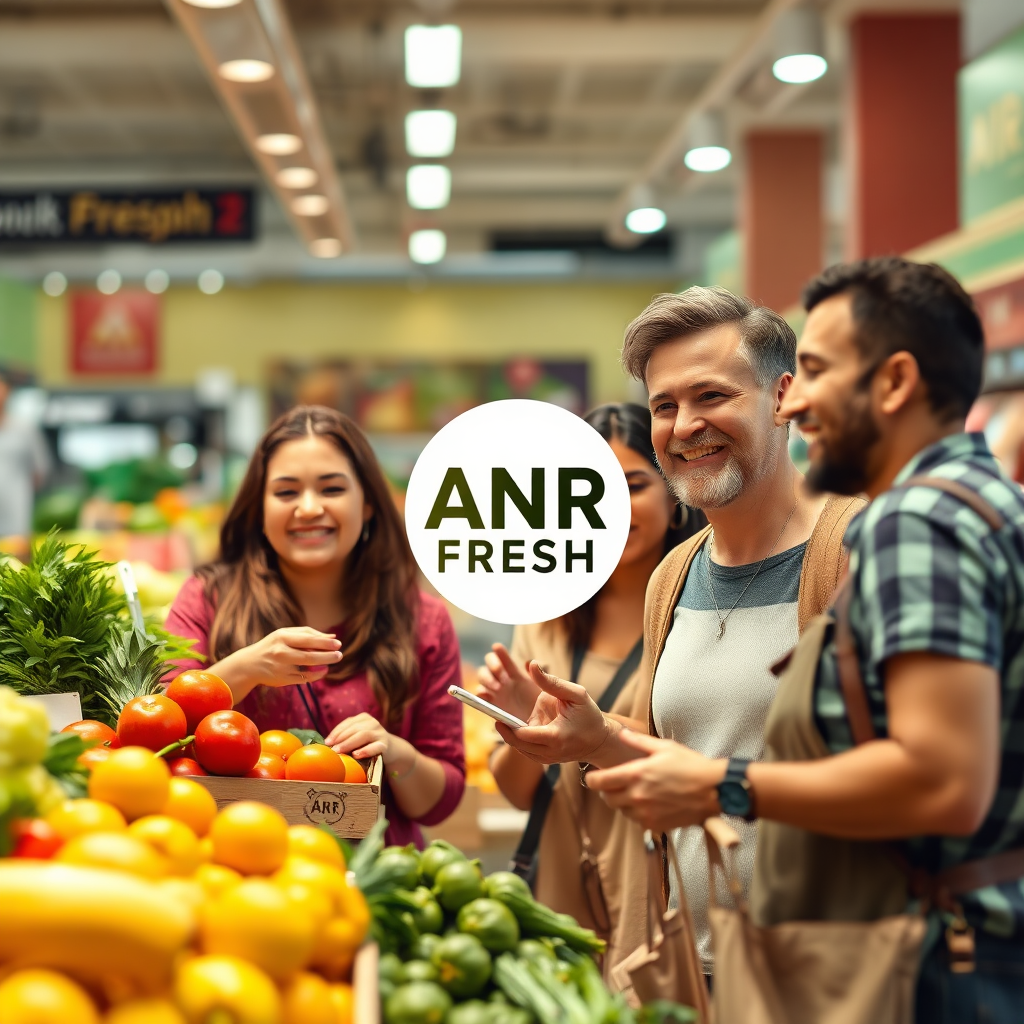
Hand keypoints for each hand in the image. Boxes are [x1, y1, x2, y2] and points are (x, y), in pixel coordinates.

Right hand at [239, 627, 342, 686]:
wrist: (250, 664)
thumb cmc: (273, 645)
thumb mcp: (286, 635)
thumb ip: (308, 634)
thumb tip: (332, 637)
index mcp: (282, 637)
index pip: (307, 640)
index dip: (324, 642)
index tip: (338, 643)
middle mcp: (281, 652)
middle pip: (309, 656)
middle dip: (327, 655)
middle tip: (340, 654)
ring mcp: (281, 667)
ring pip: (307, 668)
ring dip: (324, 664)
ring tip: (335, 659)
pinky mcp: (283, 680)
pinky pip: (304, 679)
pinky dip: (316, 675)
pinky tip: (323, 670)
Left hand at [325, 712, 393, 761]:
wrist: (390, 749)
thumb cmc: (367, 744)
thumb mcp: (357, 736)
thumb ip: (345, 737)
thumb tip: (327, 744)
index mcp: (364, 718)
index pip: (348, 722)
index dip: (336, 732)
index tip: (327, 742)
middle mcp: (373, 722)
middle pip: (355, 728)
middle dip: (341, 739)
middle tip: (332, 749)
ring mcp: (380, 733)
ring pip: (364, 735)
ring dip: (349, 743)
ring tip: (339, 752)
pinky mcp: (386, 745)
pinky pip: (375, 747)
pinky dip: (365, 750)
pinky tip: (356, 755)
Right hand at [477, 644, 542, 721]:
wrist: (540, 726)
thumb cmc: (545, 704)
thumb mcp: (546, 688)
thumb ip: (541, 674)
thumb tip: (529, 662)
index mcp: (514, 673)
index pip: (503, 657)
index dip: (500, 652)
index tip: (497, 647)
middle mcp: (501, 680)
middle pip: (488, 665)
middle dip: (492, 665)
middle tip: (500, 672)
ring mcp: (494, 692)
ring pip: (482, 678)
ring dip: (487, 679)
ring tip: (497, 686)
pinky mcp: (491, 705)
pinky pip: (480, 697)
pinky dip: (480, 694)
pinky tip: (486, 695)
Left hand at [495, 660, 615, 764]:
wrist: (600, 740)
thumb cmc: (589, 715)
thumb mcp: (575, 694)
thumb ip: (551, 681)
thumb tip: (531, 665)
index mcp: (557, 737)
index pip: (525, 735)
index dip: (508, 726)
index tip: (497, 715)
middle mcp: (551, 752)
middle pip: (518, 745)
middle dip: (504, 731)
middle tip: (493, 715)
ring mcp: (547, 759)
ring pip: (520, 750)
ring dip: (509, 736)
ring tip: (499, 719)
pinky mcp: (545, 759)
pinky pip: (525, 751)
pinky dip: (517, 740)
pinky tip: (511, 726)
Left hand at [585, 730, 726, 831]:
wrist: (714, 790)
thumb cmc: (691, 765)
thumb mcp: (664, 747)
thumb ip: (638, 741)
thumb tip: (622, 733)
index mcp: (636, 774)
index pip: (600, 782)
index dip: (592, 779)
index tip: (594, 776)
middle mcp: (637, 796)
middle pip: (607, 799)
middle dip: (607, 790)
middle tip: (615, 783)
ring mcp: (646, 813)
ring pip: (621, 811)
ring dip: (623, 802)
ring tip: (636, 792)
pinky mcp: (656, 825)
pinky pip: (636, 821)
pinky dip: (637, 813)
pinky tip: (648, 803)